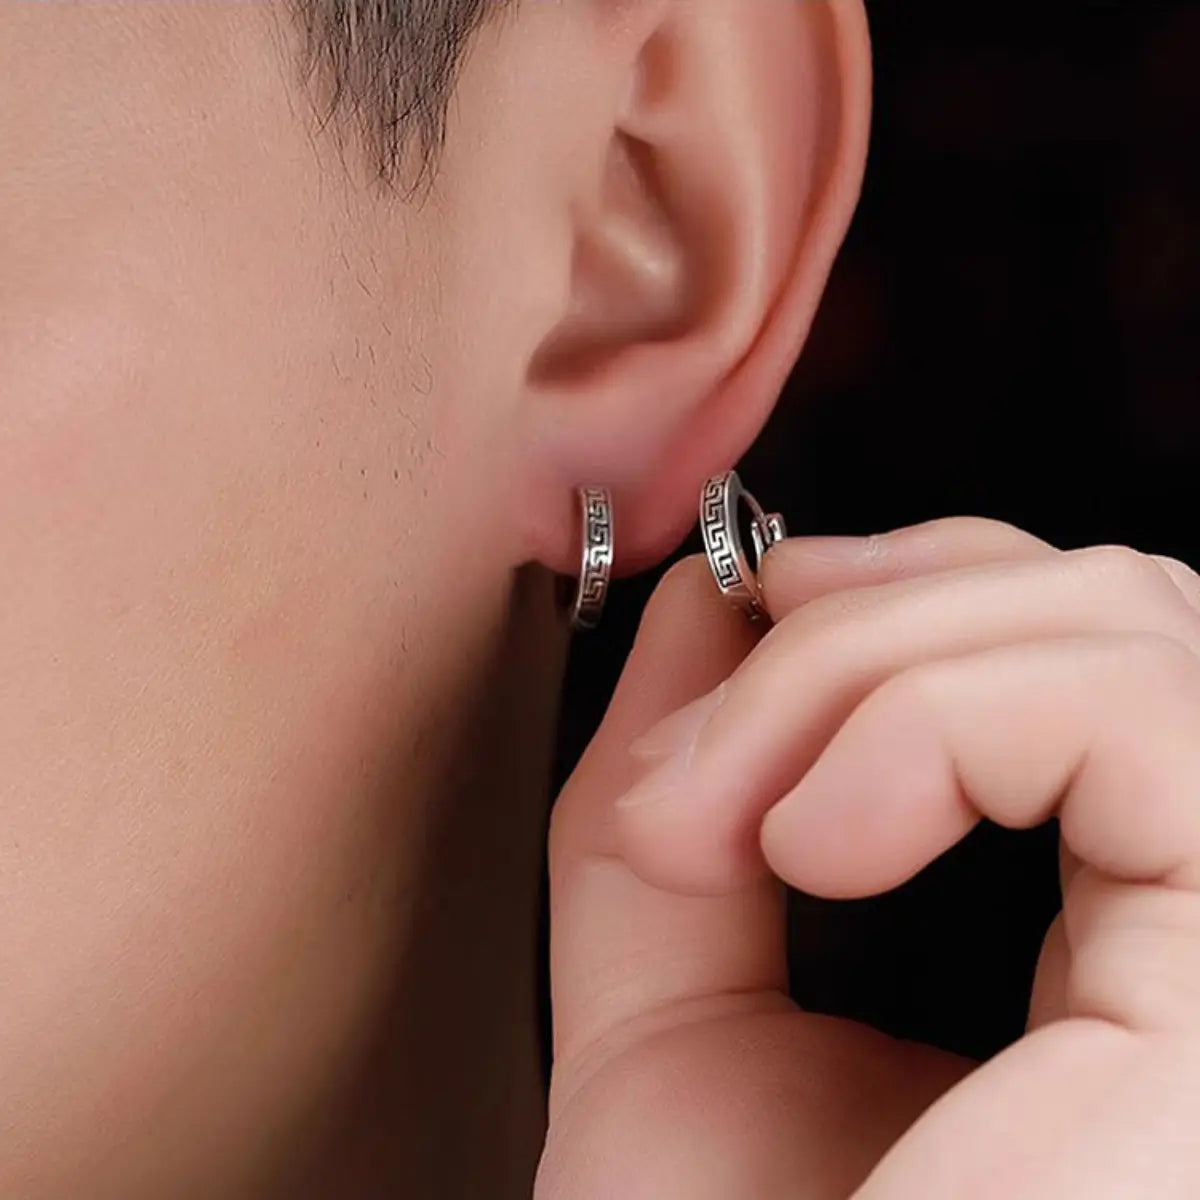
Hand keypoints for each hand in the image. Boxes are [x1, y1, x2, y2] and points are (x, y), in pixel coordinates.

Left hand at [536, 517, 1199, 1197]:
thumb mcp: (676, 1007)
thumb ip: (687, 793)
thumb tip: (707, 597)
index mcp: (1116, 937)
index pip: (1093, 651)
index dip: (929, 578)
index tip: (760, 598)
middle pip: (1118, 610)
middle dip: (880, 613)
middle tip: (724, 715)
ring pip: (1132, 632)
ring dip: (883, 664)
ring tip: (758, 810)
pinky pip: (1141, 724)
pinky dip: (939, 724)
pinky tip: (823, 840)